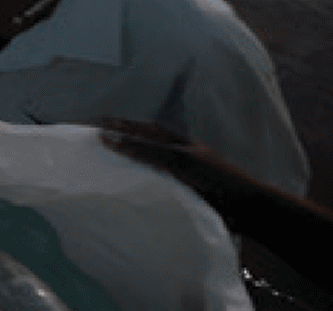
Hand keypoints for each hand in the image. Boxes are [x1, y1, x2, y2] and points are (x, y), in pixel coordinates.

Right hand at [99, 121, 252, 220]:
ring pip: (142, 162)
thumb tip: (106, 136)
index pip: (131, 126)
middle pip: (135, 141)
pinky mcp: (180, 190)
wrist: (247, 208)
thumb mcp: (176, 160)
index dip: (110, 124)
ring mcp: (175, 171)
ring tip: (102, 168)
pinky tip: (128, 191)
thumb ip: (144, 149)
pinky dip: (137, 182)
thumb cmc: (214, 179)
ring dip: (124, 163)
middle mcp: (169, 150)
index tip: (85, 125)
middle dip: (113, 140)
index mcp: (168, 137)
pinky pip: (151, 182)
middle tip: (88, 145)